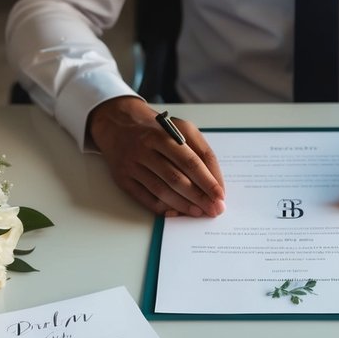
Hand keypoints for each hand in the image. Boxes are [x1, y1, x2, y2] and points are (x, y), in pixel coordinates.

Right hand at [87, 96, 225, 216]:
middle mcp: (145, 148)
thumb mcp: (181, 129)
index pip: (191, 161)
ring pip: (161, 190)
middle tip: (214, 209)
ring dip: (183, 204)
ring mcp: (132, 164)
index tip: (220, 195)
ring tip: (199, 212)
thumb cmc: (157, 130)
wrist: (117, 124)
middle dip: (199, 197)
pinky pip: (145, 198)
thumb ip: (200, 151)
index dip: (208, 180)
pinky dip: (162, 208)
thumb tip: (215, 182)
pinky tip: (176, 212)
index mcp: (163, 134)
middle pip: (177, 178)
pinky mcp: (122, 178)